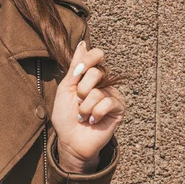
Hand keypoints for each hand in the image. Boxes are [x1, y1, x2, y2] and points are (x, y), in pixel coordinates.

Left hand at [50, 41, 124, 172]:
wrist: (70, 140)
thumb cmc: (66, 115)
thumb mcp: (66, 87)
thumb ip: (75, 67)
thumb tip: (83, 43)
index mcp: (90, 75)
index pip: (97, 55)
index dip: (87, 60)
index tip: (76, 73)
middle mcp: (104, 82)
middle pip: (96, 72)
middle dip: (81, 90)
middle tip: (78, 101)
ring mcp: (112, 95)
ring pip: (98, 91)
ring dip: (85, 106)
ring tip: (83, 115)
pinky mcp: (118, 109)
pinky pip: (107, 104)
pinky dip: (94, 114)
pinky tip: (92, 120)